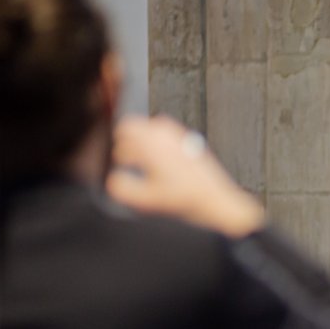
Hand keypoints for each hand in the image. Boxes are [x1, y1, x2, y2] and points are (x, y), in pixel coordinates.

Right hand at [106, 115, 264, 237]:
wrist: (217, 201)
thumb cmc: (188, 198)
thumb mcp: (146, 200)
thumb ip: (122, 188)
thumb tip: (113, 180)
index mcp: (153, 142)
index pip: (125, 127)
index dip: (117, 143)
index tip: (119, 158)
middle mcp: (167, 133)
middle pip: (137, 127)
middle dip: (130, 144)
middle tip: (131, 164)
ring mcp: (180, 135)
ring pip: (151, 131)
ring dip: (145, 145)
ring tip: (147, 166)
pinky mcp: (190, 142)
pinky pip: (166, 137)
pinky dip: (159, 147)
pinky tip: (163, 168)